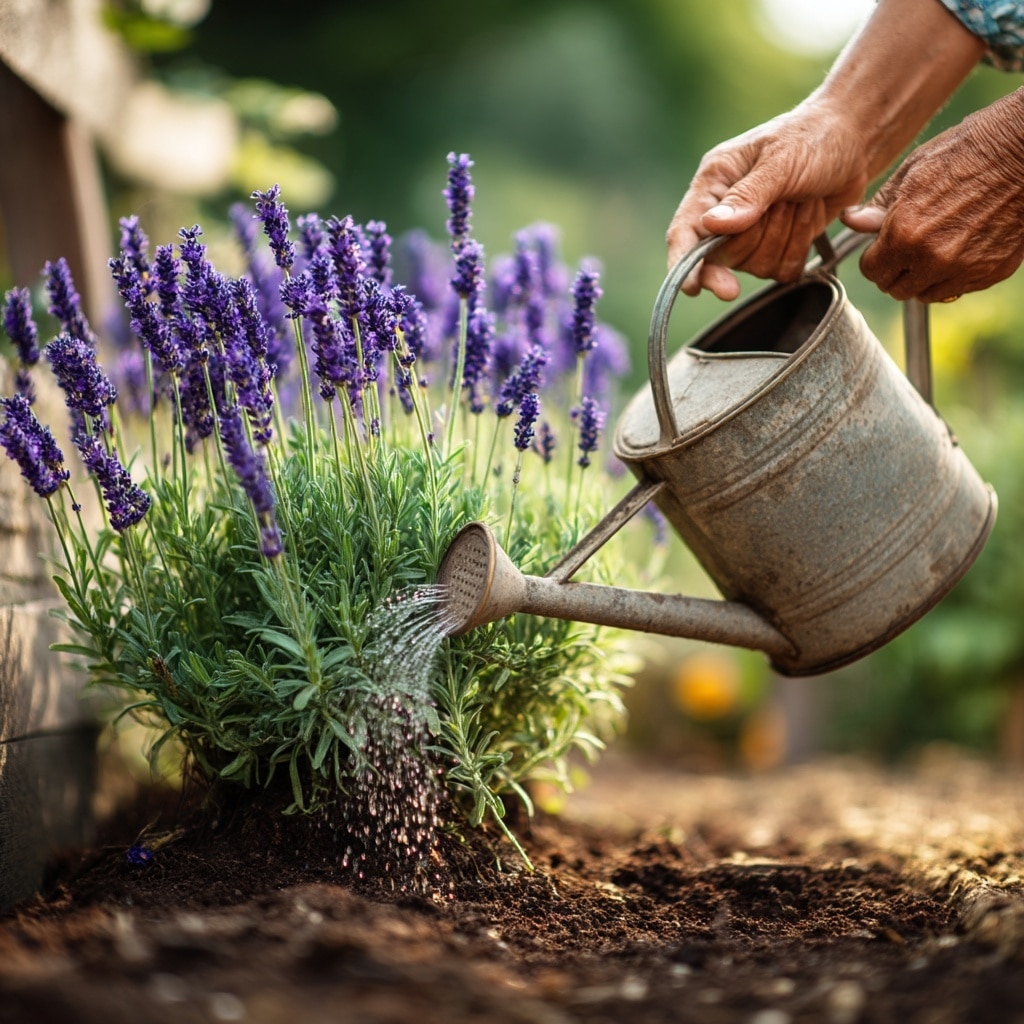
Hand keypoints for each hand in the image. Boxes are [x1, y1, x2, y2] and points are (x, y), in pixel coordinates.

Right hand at [666, 103, 870, 299]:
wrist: (855, 141)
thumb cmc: (814, 137)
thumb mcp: (781, 159)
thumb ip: (747, 195)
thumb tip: (712, 226)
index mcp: (713, 183)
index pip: (684, 233)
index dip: (686, 265)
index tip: (697, 288)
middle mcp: (724, 211)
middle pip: (724, 257)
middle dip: (760, 235)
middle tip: (786, 202)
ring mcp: (749, 234)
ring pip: (755, 268)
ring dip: (786, 237)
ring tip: (800, 202)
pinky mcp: (775, 247)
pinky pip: (780, 271)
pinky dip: (800, 247)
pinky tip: (808, 217)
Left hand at [841, 88, 1023, 301]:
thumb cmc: (967, 152)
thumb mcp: (913, 170)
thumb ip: (878, 206)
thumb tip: (850, 221)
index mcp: (904, 234)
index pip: (871, 271)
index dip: (874, 259)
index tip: (881, 249)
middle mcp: (931, 258)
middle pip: (896, 288)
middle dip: (894, 273)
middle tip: (905, 252)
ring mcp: (963, 269)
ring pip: (926, 294)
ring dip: (922, 279)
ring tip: (932, 252)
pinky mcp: (990, 272)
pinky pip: (958, 289)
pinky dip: (952, 277)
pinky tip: (958, 250)